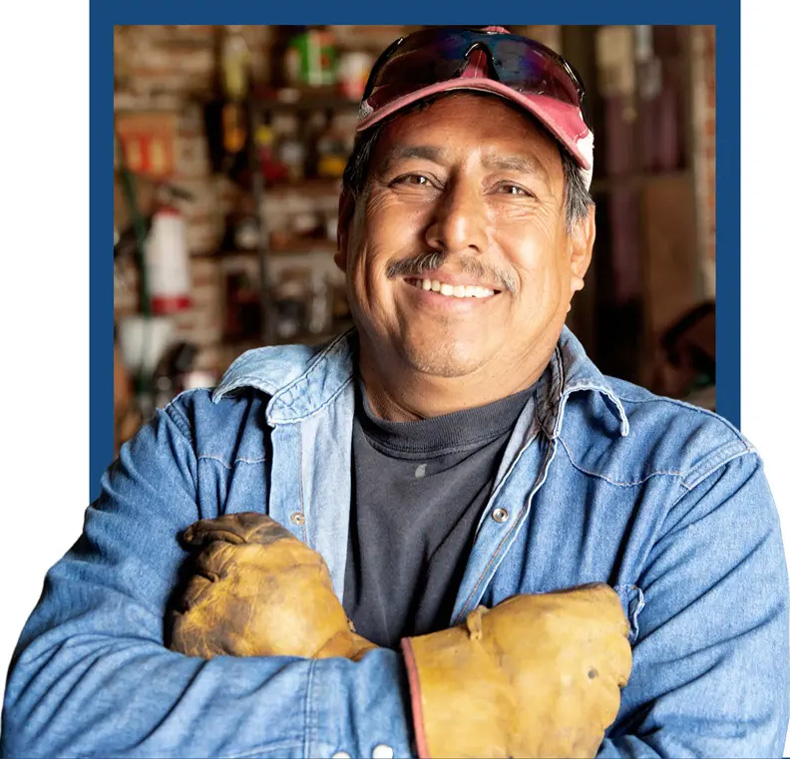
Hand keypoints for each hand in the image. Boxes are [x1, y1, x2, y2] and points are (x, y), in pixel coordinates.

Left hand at [168, 512, 375, 660]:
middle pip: (205, 556)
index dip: (208, 527)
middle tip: (217, 589)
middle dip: (206, 568)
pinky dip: (185, 623)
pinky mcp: (195, 630)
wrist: (316, 660)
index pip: (229, 526)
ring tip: (218, 618)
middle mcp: (237, 565)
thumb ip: (274, 545)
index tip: (192, 535)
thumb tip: (244, 542)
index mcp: (265, 546)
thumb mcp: (308, 563)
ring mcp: (214, 598)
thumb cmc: (317, 616)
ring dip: (198, 598)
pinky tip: (203, 633)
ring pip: (188, 586)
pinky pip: (176, 617)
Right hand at [401, 583, 631, 757]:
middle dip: (593, 658)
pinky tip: (539, 717)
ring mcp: (599, 708)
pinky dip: (570, 726)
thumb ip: (560, 608)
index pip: (613, 611)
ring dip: (583, 694)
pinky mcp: (585, 744)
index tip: (578, 625)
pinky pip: (587, 731)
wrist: (465, 699)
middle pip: (614, 655)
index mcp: (590, 621)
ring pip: (604, 696)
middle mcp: (604, 662)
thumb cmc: (486, 646)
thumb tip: (574, 610)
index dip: (593, 618)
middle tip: (557, 663)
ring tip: (543, 693)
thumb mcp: (523, 607)